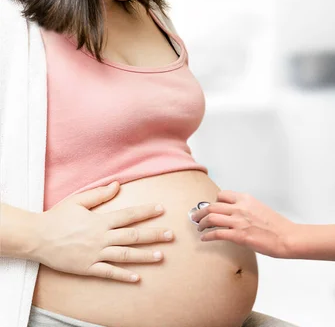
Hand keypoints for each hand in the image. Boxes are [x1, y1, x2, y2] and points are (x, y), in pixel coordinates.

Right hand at [32, 181, 173, 282]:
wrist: (36, 238)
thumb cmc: (57, 217)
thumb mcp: (78, 201)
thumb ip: (99, 194)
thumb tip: (118, 184)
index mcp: (100, 221)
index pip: (129, 215)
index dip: (146, 212)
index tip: (161, 209)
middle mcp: (101, 237)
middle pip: (133, 236)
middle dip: (153, 235)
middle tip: (170, 235)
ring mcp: (95, 254)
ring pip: (125, 255)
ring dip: (144, 256)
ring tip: (161, 256)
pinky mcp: (87, 267)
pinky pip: (108, 272)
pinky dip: (123, 275)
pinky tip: (137, 277)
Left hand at [191, 191, 298, 258]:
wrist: (287, 237)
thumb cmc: (277, 226)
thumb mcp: (261, 209)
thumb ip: (246, 209)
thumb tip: (236, 215)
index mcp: (247, 199)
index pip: (223, 195)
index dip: (214, 202)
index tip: (210, 207)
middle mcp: (240, 208)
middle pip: (212, 206)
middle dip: (200, 212)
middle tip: (196, 216)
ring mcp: (239, 221)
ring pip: (211, 218)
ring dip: (201, 223)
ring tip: (199, 227)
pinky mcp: (238, 236)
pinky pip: (216, 234)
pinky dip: (207, 236)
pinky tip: (204, 239)